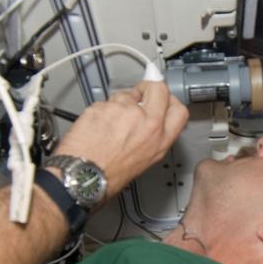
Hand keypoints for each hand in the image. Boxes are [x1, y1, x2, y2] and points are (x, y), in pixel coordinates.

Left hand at [56, 80, 188, 201]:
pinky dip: (100, 110)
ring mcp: (127, 113)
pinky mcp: (106, 107)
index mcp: (160, 140)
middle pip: (158, 89)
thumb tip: (149, 118)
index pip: (179, 110)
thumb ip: (152, 136)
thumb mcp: (145, 160)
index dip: (170, 100)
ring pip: (126, 94)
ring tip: (108, 123)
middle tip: (138, 94)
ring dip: (118, 103)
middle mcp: (148, 124)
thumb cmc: (109, 175)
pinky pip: (106, 101)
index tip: (161, 98)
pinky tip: (96, 126)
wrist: (83, 176)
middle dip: (148, 87)